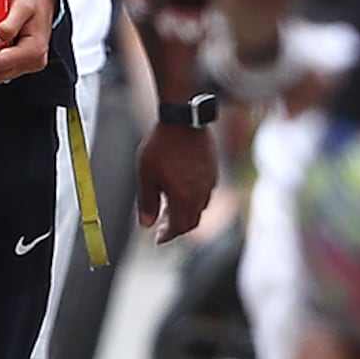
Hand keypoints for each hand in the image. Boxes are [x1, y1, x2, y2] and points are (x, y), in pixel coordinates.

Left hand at [136, 123, 217, 240]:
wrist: (183, 120)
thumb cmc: (161, 146)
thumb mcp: (146, 175)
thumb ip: (146, 202)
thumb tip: (146, 225)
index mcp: (182, 197)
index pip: (178, 227)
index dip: (167, 235)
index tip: (157, 238)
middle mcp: (199, 194)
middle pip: (192, 222)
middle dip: (177, 228)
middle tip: (164, 227)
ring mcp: (209, 182)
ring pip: (201, 208)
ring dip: (187, 213)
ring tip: (172, 208)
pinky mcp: (213, 171)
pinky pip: (206, 193)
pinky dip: (195, 200)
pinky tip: (184, 190)